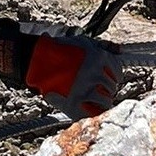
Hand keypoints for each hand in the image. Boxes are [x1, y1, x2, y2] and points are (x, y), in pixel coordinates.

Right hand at [0, 23, 120, 119]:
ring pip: (106, 101)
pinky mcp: (74, 103)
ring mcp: (84, 89)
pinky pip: (93, 113)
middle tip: (96, 87)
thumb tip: (121, 50)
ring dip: (101, 100)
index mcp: (98, 58)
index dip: (113, 75)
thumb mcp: (82, 41)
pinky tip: (89, 107)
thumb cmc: (58, 49)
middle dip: (106, 87)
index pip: (118, 71)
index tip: (107, 77)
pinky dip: (93, 112)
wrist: (35, 59)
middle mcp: (94, 73)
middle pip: (112, 87)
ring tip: (91, 98)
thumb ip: (103, 45)